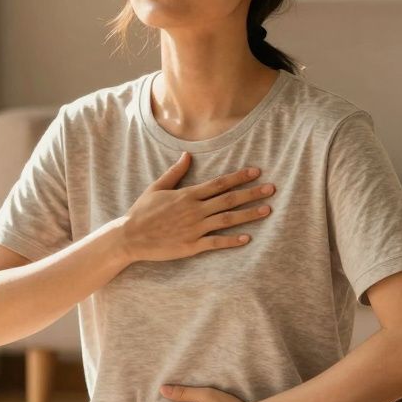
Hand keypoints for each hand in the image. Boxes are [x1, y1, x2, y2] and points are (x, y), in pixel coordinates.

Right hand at [119, 152, 275, 263]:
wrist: (130, 236)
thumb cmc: (142, 211)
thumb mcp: (157, 187)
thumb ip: (175, 172)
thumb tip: (187, 155)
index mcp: (188, 195)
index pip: (220, 183)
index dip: (240, 177)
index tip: (256, 171)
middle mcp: (195, 210)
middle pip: (229, 199)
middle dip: (252, 193)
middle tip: (272, 189)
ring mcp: (194, 229)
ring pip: (227, 220)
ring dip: (248, 214)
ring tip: (267, 210)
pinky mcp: (191, 246)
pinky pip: (216, 242)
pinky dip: (232, 241)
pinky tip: (247, 238)